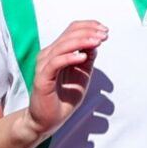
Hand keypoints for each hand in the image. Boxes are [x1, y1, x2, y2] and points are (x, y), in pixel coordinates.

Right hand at [20, 20, 106, 142]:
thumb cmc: (62, 99)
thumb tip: (95, 43)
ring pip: (62, 46)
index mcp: (57, 52)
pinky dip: (69, 58)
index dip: (88, 26)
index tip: (105, 30)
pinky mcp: (42, 79)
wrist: (47, 120)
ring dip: (82, 41)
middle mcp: (48, 55)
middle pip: (68, 35)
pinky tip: (83, 58)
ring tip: (97, 42)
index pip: (71, 30)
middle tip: (104, 35)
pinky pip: (55, 63)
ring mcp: (44, 66)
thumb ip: (87, 59)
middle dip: (89, 32)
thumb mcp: (81, 75)